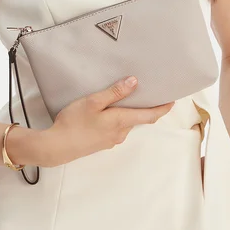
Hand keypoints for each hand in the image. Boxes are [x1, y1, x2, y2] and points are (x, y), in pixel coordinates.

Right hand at [41, 76, 175, 167]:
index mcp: (121, 121)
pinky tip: (109, 113)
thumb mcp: (93, 102)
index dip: (162, 108)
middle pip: (139, 119)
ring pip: (126, 124)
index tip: (172, 101)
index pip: (149, 115)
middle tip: (150, 93)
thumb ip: (115, 92)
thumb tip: (135, 82)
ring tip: (127, 98)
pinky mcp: (102, 143)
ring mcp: (111, 140)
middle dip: (146, 108)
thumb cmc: (74, 122)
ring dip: (131, 113)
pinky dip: (119, 119)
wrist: (57, 147)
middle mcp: (120, 133)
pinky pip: (116, 129)